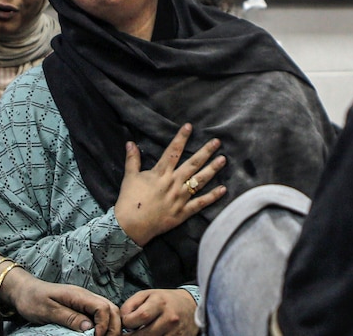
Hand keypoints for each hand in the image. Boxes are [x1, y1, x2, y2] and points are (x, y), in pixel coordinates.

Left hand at [3, 268, 121, 335]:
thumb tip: (89, 328)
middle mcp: (86, 296)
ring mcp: (85, 301)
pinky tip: (99, 334)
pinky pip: (100, 314)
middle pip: (111, 309)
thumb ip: (69, 317)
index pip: (103, 307)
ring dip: (111, 326)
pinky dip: (105, 324)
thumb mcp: (47, 310)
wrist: (24, 290)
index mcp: (78, 295)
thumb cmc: (32, 299)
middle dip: (113, 327)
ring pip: (109, 311)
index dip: (104, 325)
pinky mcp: (82, 307)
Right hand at [114, 123, 226, 245]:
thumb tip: (130, 142)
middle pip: (192, 164)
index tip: (189, 126)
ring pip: (200, 181)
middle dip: (205, 151)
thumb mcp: (129, 177)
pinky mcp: (183, 212)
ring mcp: (180, 198)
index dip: (181, 138)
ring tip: (223, 159)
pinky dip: (213, 197)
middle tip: (217, 142)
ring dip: (212, 169)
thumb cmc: (129, 200)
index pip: (173, 151)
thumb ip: (132, 159)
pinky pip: (201, 203)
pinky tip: (223, 189)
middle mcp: (173, 183)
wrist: (131, 225)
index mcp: (160, 173)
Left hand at [120, 289, 198, 334]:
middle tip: (129, 334)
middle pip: (145, 334)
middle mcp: (170, 318)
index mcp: (160, 303)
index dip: (128, 322)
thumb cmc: (165, 300)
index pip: (140, 317)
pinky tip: (151, 335)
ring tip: (140, 333)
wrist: (190, 306)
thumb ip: (130, 304)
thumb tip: (122, 319)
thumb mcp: (147, 294)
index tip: (126, 323)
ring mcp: (176, 331)